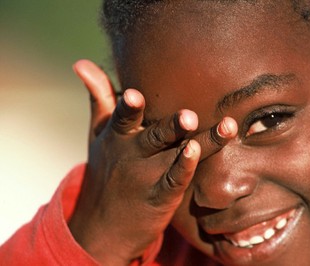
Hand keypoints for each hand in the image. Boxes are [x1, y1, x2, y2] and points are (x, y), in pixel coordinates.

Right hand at [68, 60, 236, 264]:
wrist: (103, 227)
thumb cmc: (106, 170)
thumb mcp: (98, 134)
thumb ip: (100, 98)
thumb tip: (81, 62)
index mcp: (117, 137)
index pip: (123, 118)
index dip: (129, 107)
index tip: (136, 95)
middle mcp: (132, 155)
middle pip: (156, 137)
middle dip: (172, 127)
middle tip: (189, 116)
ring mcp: (148, 178)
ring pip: (178, 156)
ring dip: (202, 143)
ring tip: (224, 127)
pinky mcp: (161, 197)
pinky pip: (177, 181)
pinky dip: (188, 168)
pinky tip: (200, 153)